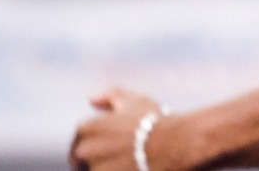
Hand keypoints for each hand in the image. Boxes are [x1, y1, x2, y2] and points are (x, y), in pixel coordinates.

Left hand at [71, 89, 198, 170]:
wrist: (178, 143)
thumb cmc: (157, 121)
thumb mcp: (135, 101)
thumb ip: (110, 96)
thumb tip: (91, 99)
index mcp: (87, 128)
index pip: (79, 141)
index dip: (96, 143)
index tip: (110, 147)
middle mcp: (85, 149)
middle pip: (81, 160)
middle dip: (96, 158)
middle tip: (120, 156)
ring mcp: (96, 169)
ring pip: (94, 170)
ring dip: (106, 166)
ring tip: (127, 163)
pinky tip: (132, 167)